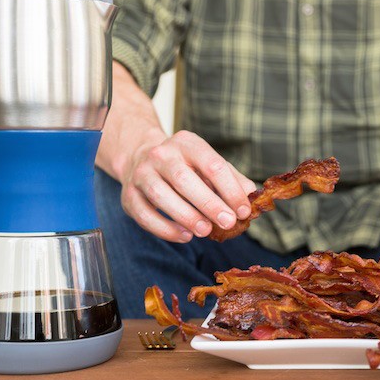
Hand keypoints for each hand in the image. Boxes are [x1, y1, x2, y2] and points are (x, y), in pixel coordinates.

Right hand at [121, 130, 256, 241]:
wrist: (142, 158)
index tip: (243, 210)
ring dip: (186, 216)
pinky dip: (166, 229)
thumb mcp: (209, 164)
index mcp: (187, 143)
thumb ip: (231, 179)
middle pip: (184, 179)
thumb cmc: (185, 166)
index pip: (211, 164)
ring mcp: (141, 174)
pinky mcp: (128, 195)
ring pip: (161, 195)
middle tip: (227, 222)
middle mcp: (161, 154)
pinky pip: (145, 215)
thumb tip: (251, 198)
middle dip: (208, 203)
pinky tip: (185, 236)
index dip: (229, 189)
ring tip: (205, 231)